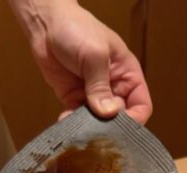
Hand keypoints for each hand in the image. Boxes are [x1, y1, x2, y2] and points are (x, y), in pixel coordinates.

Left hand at [10, 0, 152, 123]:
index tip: (122, 128)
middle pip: (120, 118)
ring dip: (90, 128)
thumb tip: (108, 113)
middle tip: (99, 133)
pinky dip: (73, 123)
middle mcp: (113, 87)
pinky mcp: (73, 98)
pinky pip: (77, 117)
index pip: (141, 104)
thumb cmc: (77, 29)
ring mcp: (93, 94)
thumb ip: (101, 86)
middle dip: (110, 127)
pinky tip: (66, 121)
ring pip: (98, 121)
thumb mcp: (94, 55)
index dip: (135, 118)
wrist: (45, 24)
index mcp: (127, 74)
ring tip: (81, 129)